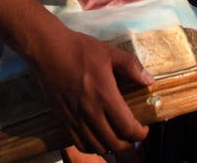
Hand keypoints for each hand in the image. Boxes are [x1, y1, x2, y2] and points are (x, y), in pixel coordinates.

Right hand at [34, 26, 150, 152]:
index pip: (128, 128)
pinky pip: (79, 144)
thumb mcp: (109, 52)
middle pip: (115, 144)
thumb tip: (149, 80)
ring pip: (98, 147)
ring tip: (116, 136)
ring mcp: (75, 118)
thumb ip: (131, 66)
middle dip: (129, 144)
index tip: (144, 129)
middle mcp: (90, 112)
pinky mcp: (62, 119)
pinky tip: (96, 137)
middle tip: (132, 135)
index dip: (141, 134)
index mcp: (105, 96)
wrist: (47, 50)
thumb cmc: (79, 49)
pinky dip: (91, 146)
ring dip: (111, 146)